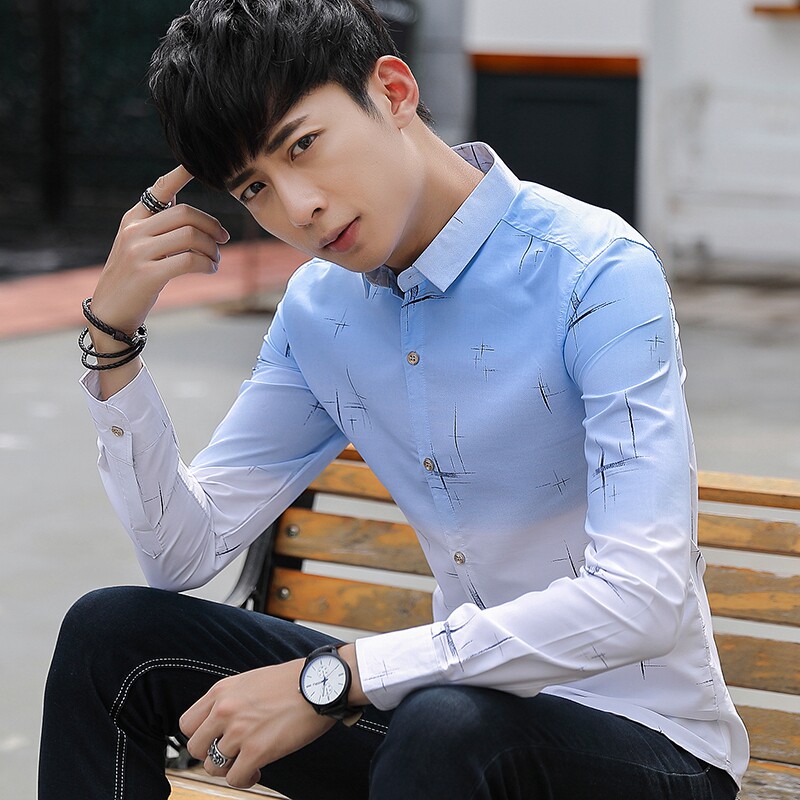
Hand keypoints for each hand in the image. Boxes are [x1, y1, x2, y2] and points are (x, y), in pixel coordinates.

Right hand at [89, 166, 229, 337]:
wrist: (110, 312)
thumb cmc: (132, 279)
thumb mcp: (138, 246)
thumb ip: (156, 226)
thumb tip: (182, 207)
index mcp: (133, 219)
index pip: (159, 188)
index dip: (180, 174)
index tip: (196, 164)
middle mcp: (134, 231)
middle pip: (185, 214)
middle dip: (212, 225)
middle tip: (223, 239)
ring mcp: (139, 252)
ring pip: (191, 236)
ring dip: (212, 249)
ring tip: (215, 260)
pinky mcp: (148, 274)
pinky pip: (189, 260)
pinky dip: (207, 264)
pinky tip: (210, 269)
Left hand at [180, 660, 335, 788]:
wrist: (322, 683)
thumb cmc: (294, 680)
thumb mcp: (252, 680)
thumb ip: (232, 699)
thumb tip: (222, 722)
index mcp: (222, 691)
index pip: (187, 723)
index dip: (200, 735)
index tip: (213, 739)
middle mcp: (225, 710)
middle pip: (195, 747)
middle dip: (211, 754)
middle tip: (230, 753)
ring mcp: (239, 731)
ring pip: (214, 766)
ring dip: (230, 768)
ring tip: (246, 762)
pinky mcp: (256, 751)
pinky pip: (235, 779)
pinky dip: (245, 779)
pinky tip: (257, 771)